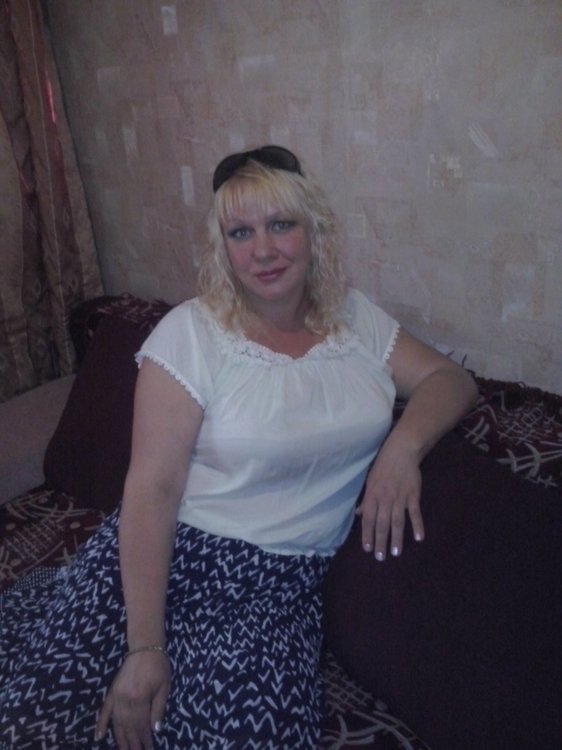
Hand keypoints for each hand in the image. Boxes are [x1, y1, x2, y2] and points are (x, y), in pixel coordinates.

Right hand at [96, 650, 170, 748]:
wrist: (145, 647)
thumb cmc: (158, 666)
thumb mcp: (164, 686)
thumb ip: (159, 709)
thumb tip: (155, 730)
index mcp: (140, 698)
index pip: (142, 725)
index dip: (145, 740)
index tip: (149, 749)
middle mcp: (125, 699)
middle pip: (128, 727)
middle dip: (132, 744)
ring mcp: (116, 696)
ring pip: (116, 723)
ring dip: (120, 739)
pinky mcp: (111, 691)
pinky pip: (104, 711)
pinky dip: (101, 724)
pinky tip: (99, 737)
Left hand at [356, 440, 423, 560]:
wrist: (401, 451)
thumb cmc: (383, 466)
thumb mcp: (370, 481)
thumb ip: (366, 500)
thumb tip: (358, 513)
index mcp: (372, 496)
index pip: (368, 519)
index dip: (367, 535)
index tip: (367, 549)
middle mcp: (384, 499)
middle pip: (382, 524)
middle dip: (380, 542)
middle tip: (380, 558)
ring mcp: (400, 498)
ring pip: (397, 522)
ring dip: (396, 538)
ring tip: (396, 554)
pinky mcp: (413, 495)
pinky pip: (415, 513)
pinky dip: (417, 525)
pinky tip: (418, 538)